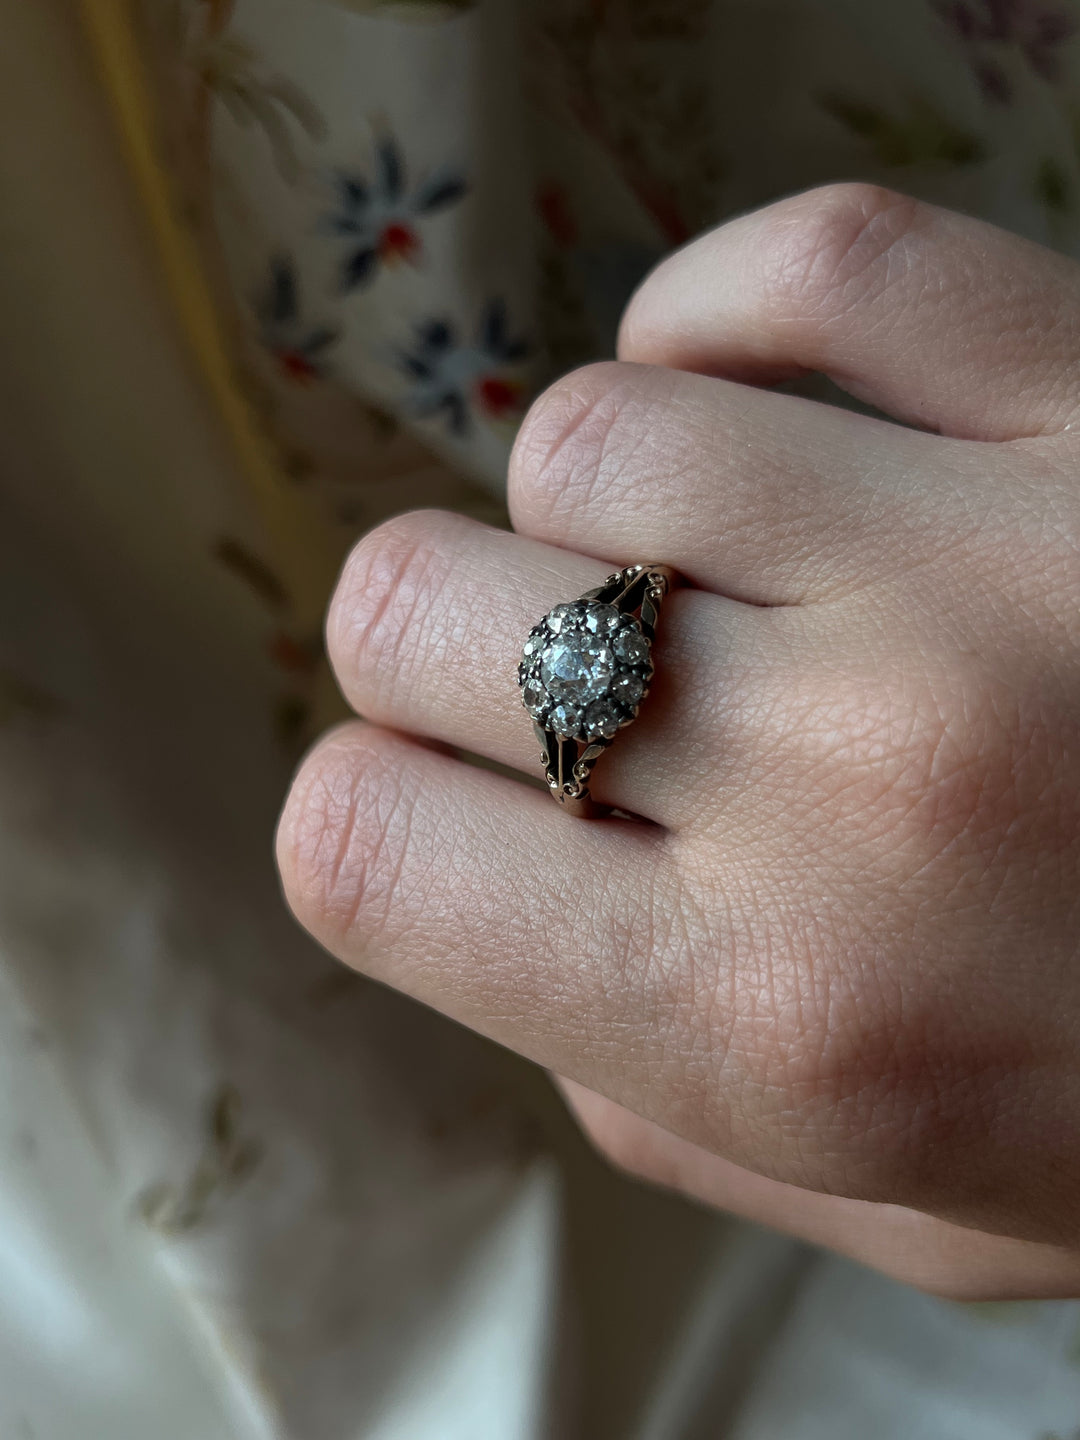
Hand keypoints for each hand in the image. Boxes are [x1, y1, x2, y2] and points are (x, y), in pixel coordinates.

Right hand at [277, 185, 1079, 1298]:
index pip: (365, 850)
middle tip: (557, 682)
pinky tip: (770, 427)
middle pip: (416, 607)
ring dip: (599, 511)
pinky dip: (720, 331)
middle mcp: (856, 779)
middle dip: (439, 651)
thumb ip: (645, 1085)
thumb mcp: (896, 1210)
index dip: (366, 815)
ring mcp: (984, 552)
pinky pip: (785, 270)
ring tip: (711, 567)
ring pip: (585, 434)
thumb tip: (502, 892)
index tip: (438, 809)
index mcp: (780, 1019)